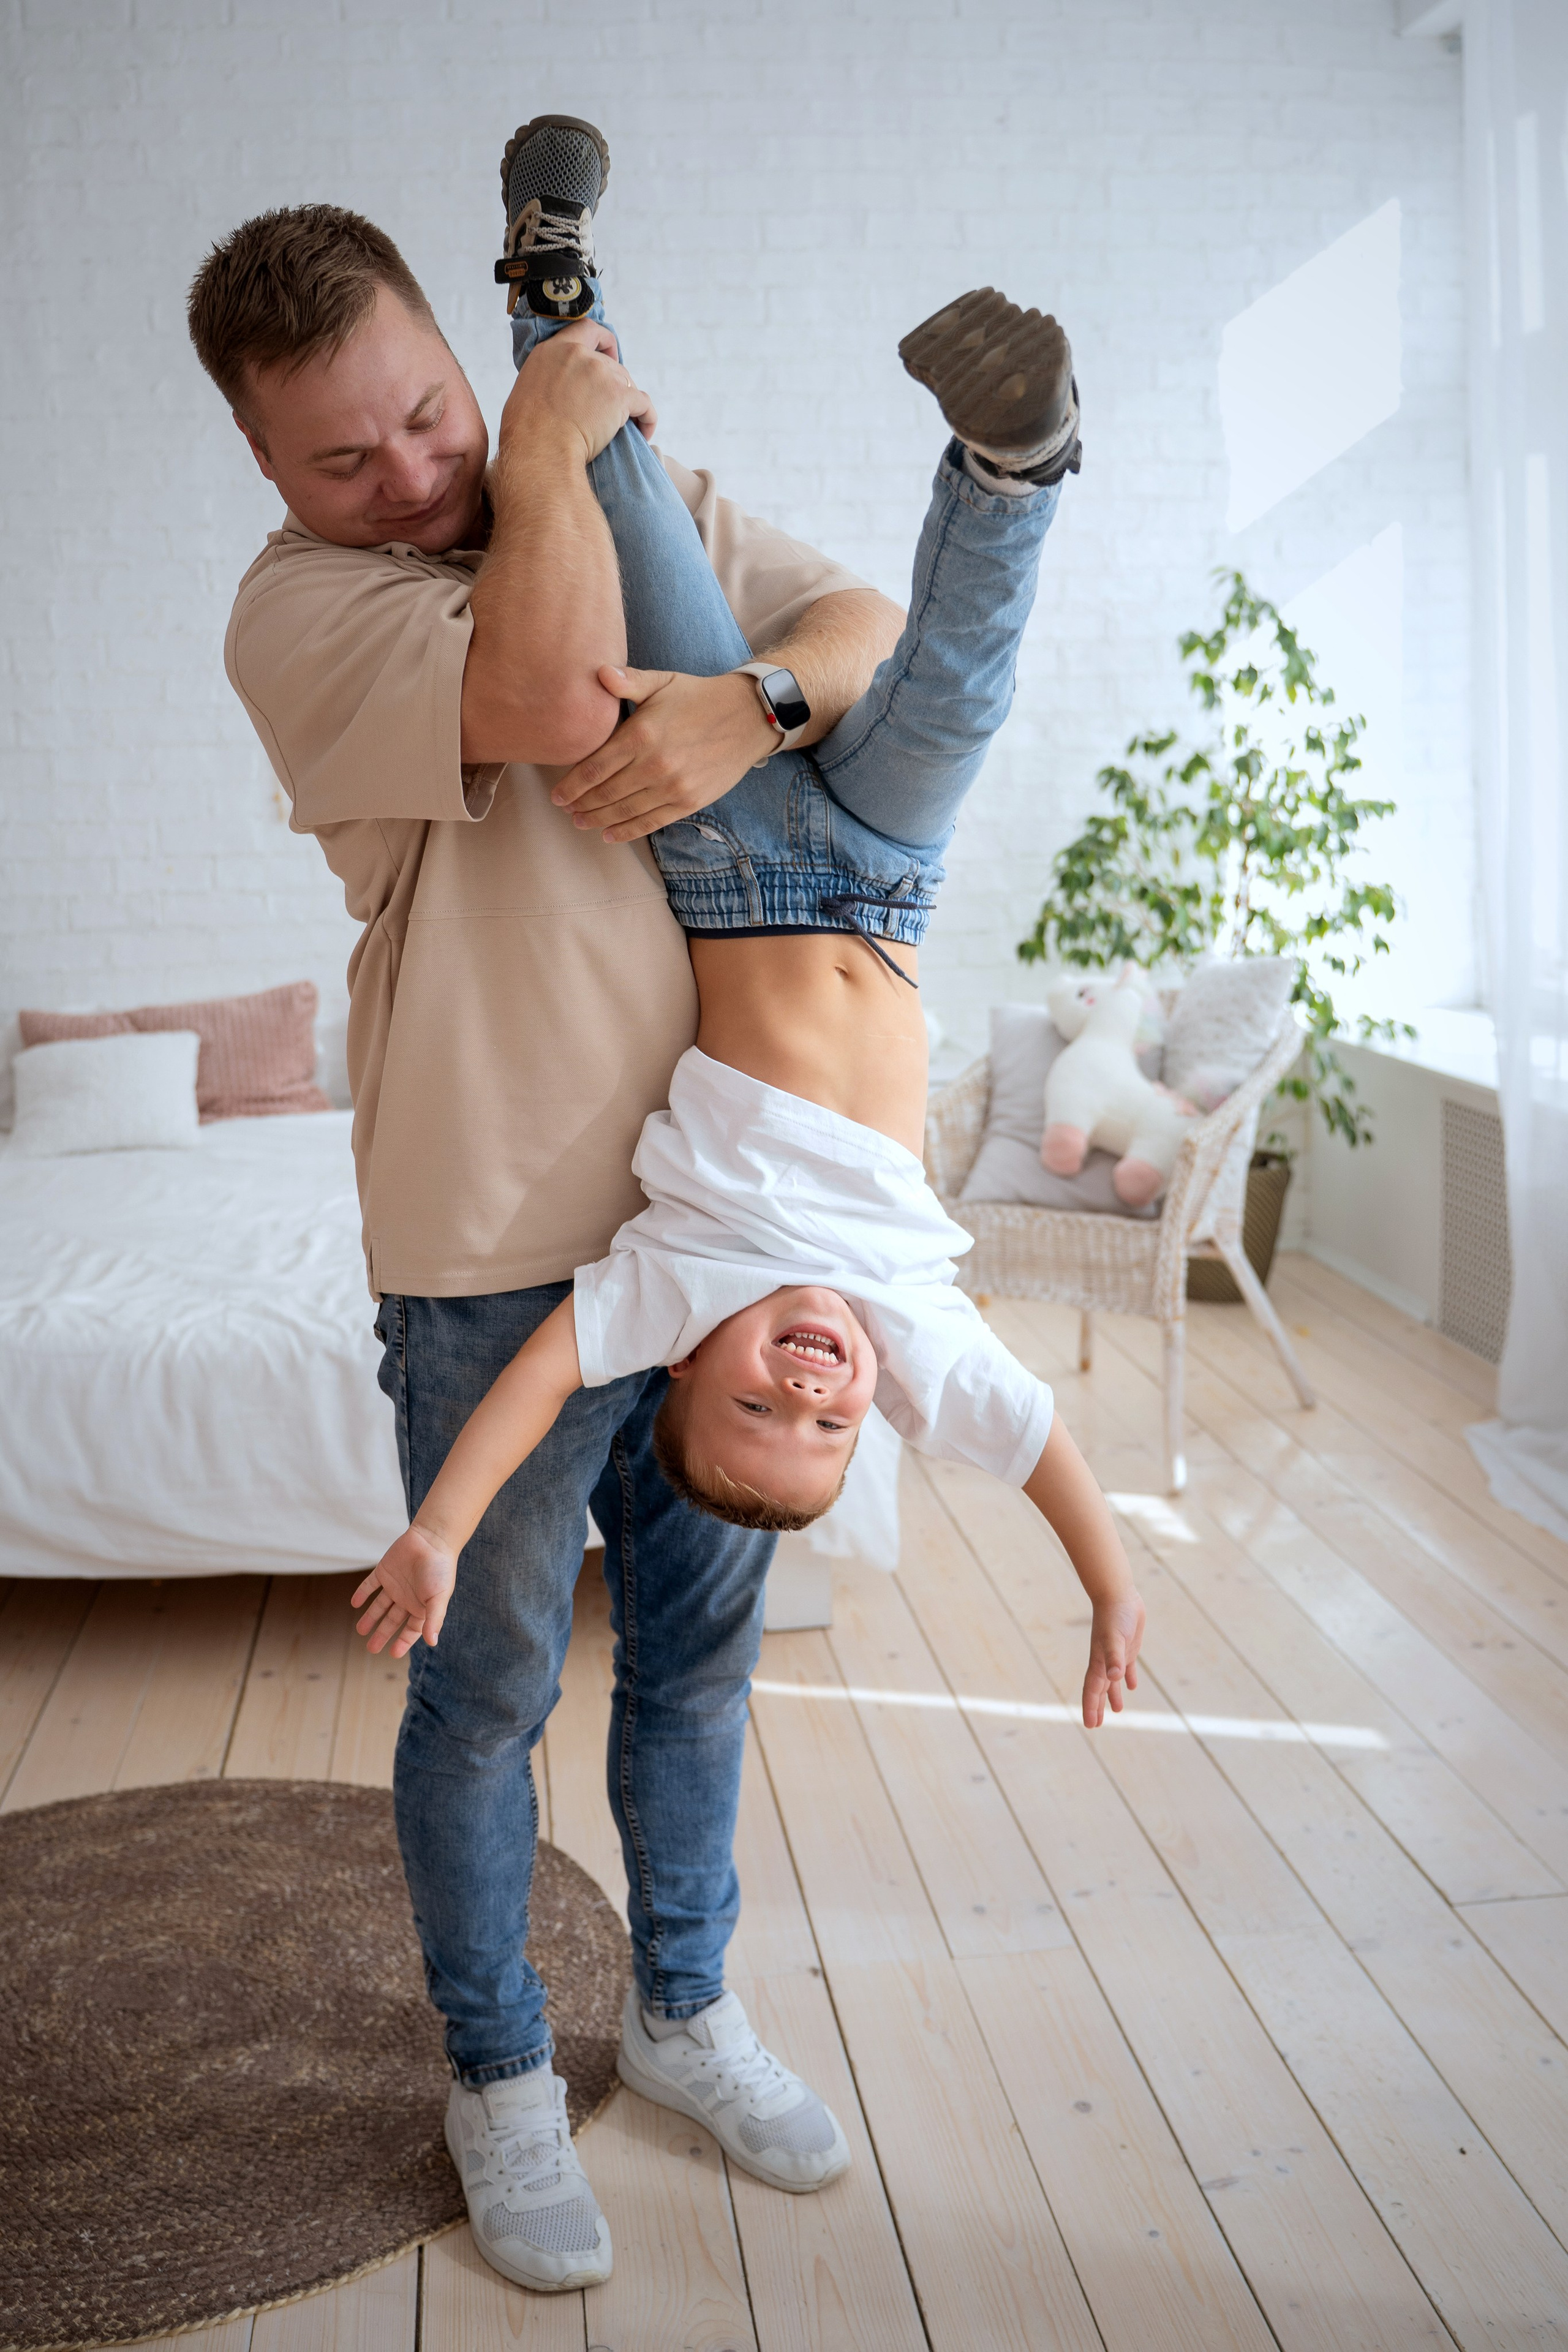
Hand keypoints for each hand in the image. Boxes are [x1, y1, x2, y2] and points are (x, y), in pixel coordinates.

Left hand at [351, 1525, 456, 1657]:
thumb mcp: (438, 1598)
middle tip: (371, 1649)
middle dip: (382, 1634)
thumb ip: (434, 1620)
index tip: (393, 1653)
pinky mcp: (384, 1571)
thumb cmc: (440, 1569)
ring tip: (360, 1630)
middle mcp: (407, 1598)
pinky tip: (355, 1603)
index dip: (402, 1642)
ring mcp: (395, 1585)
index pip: (411, 1630)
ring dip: (370, 1617)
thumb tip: (432, 1643)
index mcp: (421, 1606)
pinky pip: (370, 1585)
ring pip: (379, 1605)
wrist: (431, 1539)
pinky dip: (362, 1593)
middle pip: (392, 1620)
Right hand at [498, 320, 656, 468]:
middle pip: (612, 364)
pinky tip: (644, 432)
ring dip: (628, 404)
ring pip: (627, 384)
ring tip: (625, 426)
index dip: (604, 341)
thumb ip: (549, 378)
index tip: (610, 354)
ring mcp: (600, 373)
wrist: (540, 450)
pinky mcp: (618, 396)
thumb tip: (560, 390)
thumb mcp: (529, 389)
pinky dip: (647, 418)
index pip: (587, 329)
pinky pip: (644, 405)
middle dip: (615, 385)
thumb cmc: (527, 432)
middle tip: (610, 410)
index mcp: (554, 350)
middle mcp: (578, 354)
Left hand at [552, 665, 775, 840]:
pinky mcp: (688, 801)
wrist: (748, 717)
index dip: (572, 784)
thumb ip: (628, 681)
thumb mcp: (663, 682)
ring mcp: (672, 786)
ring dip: (598, 820)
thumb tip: (598, 672)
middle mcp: (654, 764)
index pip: (594, 766)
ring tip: (581, 822)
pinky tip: (610, 834)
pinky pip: (651, 822)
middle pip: (605, 793)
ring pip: (625, 811)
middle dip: (581, 804)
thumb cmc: (699, 697)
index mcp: (641, 734)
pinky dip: (627, 831)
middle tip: (566, 809)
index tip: (557, 794)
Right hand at [1082, 1587, 1144, 1728]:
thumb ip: (1114, 1658)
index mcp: (1099, 1662)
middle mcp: (1105, 1660)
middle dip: (1097, 1707)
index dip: (1091, 1707)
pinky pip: (1126, 1667)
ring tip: (1116, 1710)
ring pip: (1112, 1681)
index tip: (1091, 1725)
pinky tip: (1131, 1686)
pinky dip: (1127, 1678)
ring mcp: (1116, 1654)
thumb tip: (1115, 1679)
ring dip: (1112, 1695)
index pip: (1093, 1690)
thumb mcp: (1115, 1638)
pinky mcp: (1127, 1647)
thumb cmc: (1115, 1616)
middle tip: (1096, 1725)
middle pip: (1099, 1689)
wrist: (1118, 1594)